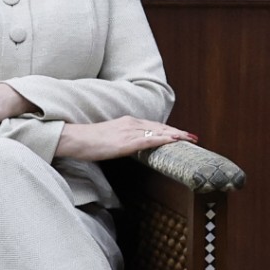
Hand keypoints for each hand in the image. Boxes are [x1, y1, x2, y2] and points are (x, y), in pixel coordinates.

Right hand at [55, 116, 197, 161]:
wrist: (75, 139)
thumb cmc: (89, 141)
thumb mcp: (111, 138)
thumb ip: (125, 140)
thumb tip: (135, 147)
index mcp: (128, 122)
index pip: (154, 126)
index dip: (170, 130)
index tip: (183, 135)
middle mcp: (131, 124)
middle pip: (160, 127)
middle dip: (178, 132)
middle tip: (194, 137)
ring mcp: (129, 132)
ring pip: (158, 132)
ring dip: (176, 136)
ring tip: (190, 139)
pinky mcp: (125, 141)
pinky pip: (149, 140)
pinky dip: (163, 140)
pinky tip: (174, 141)